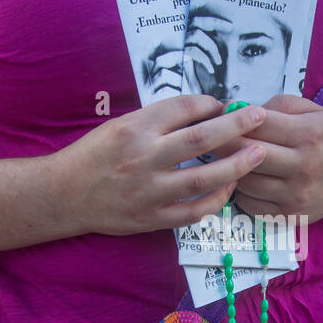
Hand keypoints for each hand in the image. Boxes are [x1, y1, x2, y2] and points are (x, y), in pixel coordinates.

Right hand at [51, 94, 266, 236]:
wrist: (63, 194)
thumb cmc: (94, 155)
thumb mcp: (120, 126)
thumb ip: (157, 120)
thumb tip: (203, 113)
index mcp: (134, 128)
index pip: (182, 109)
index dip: (210, 104)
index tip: (224, 104)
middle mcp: (143, 158)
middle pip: (200, 139)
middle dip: (236, 126)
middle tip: (260, 116)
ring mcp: (149, 191)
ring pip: (203, 179)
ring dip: (236, 165)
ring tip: (260, 154)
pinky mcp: (152, 218)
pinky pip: (194, 211)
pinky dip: (216, 200)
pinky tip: (231, 188)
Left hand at [213, 95, 322, 225]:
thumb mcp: (313, 112)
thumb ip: (278, 105)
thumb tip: (239, 110)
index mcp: (310, 133)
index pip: (259, 123)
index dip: (233, 119)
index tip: (218, 117)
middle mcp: (305, 165)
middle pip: (248, 152)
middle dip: (222, 143)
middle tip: (209, 138)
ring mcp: (296, 193)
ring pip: (245, 180)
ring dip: (229, 169)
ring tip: (223, 159)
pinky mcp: (288, 214)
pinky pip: (248, 202)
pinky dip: (239, 191)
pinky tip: (241, 180)